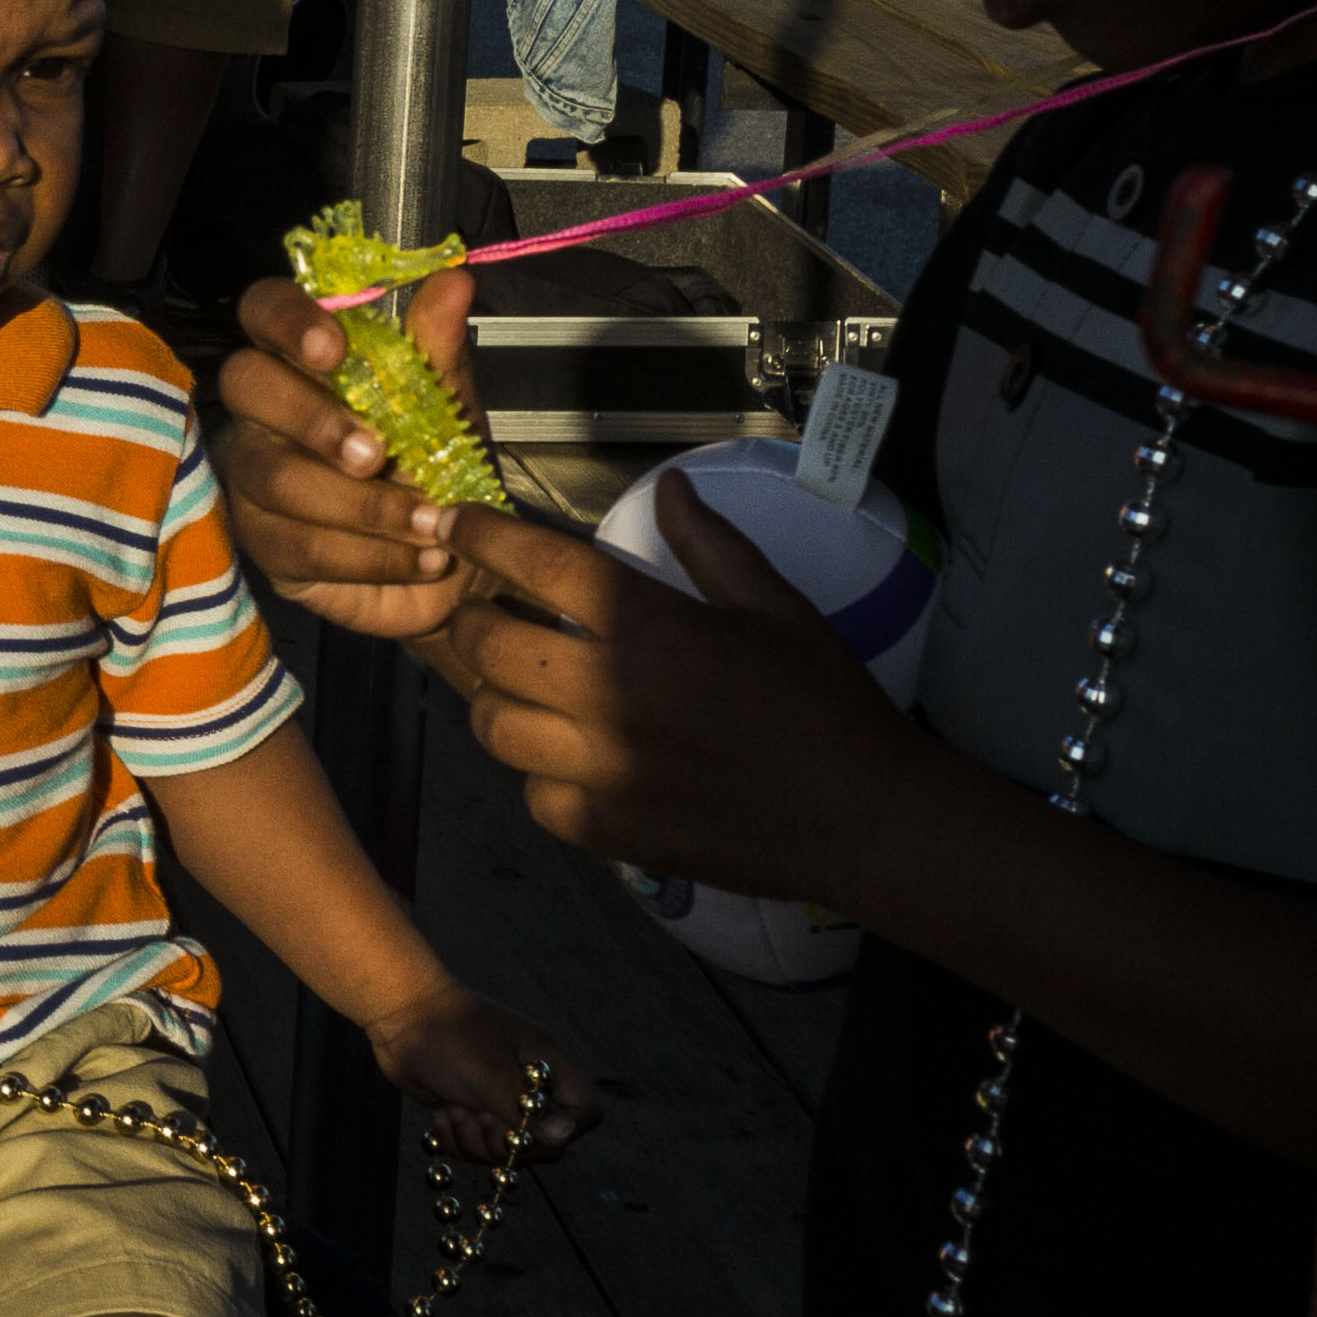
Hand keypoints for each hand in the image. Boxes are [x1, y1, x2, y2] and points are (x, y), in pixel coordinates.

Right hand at [207, 270, 485, 644]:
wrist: (457, 560)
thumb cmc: (439, 463)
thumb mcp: (447, 403)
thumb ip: (437, 347)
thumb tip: (453, 279)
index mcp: (302, 357)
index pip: (263, 308)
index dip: (286, 320)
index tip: (332, 350)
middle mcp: (263, 409)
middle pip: (246, 385)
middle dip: (312, 419)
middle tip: (376, 455)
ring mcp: (253, 476)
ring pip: (274, 478)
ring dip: (361, 505)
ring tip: (430, 523)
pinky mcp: (266, 544)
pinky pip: (300, 547)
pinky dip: (371, 556)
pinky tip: (420, 557)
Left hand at [357, 983, 597, 1162]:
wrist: (399, 1014)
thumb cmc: (448, 1032)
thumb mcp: (488, 1072)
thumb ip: (526, 1109)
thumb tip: (564, 1136)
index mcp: (546, 1065)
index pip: (583, 1111)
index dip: (564, 1129)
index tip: (526, 1126)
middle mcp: (527, 1084)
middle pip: (544, 1141)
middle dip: (510, 1141)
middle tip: (479, 1118)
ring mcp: (497, 1098)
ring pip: (507, 1148)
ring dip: (477, 1141)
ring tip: (455, 1112)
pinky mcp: (469, 1108)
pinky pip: (475, 1146)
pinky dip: (457, 1140)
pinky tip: (441, 1115)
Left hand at [436, 498, 926, 907]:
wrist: (863, 818)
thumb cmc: (824, 703)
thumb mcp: (773, 606)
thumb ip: (709, 545)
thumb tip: (669, 487)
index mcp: (648, 626)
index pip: (537, 563)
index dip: (482, 535)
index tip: (454, 522)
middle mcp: (607, 693)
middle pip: (488, 644)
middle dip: (474, 618)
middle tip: (490, 614)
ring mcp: (599, 768)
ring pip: (493, 725)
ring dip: (493, 697)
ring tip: (519, 686)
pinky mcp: (604, 829)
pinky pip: (533, 795)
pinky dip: (536, 773)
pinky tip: (566, 760)